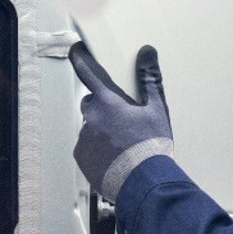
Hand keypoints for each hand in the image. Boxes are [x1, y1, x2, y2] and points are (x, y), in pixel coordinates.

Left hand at [69, 40, 173, 209]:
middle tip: (123, 120)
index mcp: (108, 101)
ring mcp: (84, 138)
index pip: (88, 72)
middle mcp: (91, 117)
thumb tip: (147, 52)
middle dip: (103, 107)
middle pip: (92, 103)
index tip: (75, 50)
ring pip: (90, 126)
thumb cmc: (151, 145)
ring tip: (122, 145)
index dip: (80, 59)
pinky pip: (87, 147)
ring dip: (101, 130)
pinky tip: (114, 157)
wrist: (143, 183)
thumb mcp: (157, 110)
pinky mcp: (81, 157)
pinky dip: (97, 149)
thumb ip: (150, 79)